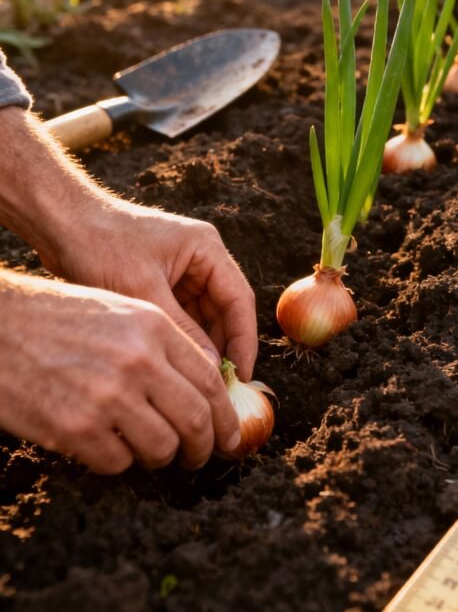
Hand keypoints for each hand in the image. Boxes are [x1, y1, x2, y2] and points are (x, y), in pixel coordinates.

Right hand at [0, 272, 241, 473]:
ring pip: (162, 448)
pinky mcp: (76, 428)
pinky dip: (116, 461)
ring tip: (147, 451)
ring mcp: (108, 396)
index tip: (230, 437)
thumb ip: (162, 347)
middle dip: (204, 448)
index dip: (226, 417)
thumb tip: (202, 390)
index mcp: (153, 327)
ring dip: (159, 457)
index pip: (211, 381)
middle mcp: (138, 360)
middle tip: (199, 458)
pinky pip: (118, 462)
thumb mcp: (118, 312)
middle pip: (196, 420)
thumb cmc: (53, 318)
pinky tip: (102, 444)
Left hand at [40, 197, 257, 382]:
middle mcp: (200, 258)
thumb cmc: (100, 245)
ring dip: (202, 347)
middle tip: (219, 388)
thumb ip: (182, 329)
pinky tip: (176, 366)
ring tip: (198, 382)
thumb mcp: (143, 290)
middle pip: (225, 311)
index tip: (242, 376)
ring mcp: (181, 271)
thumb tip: (211, 367)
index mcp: (206, 249)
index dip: (243, 341)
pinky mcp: (161, 283)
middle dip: (223, 348)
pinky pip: (182, 317)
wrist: (59, 223)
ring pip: (204, 318)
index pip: (239, 300)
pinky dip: (182, 340)